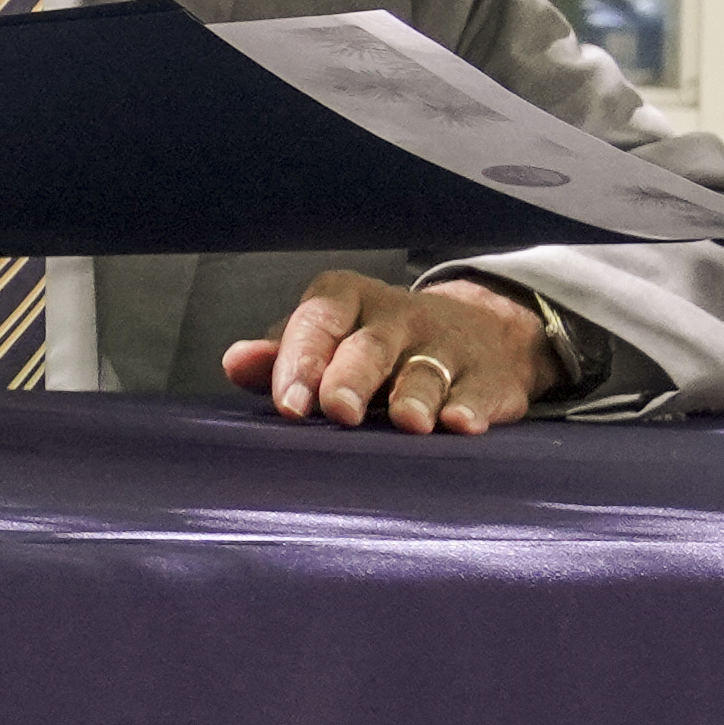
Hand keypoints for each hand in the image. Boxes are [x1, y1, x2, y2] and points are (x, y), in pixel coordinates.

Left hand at [227, 270, 555, 432]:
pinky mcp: (487, 379)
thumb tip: (236, 363)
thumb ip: (282, 355)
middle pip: (370, 347)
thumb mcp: (327, 338)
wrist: (478, 331)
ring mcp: (446, 348)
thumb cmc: (377, 344)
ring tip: (407, 422)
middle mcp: (397, 319)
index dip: (302, 360)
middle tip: (339, 411)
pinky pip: (478, 392)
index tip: (290, 405)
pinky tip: (462, 424)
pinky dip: (470, 408)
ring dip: (415, 397)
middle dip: (352, 378)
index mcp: (347, 301)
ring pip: (426, 371)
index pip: (318, 321)